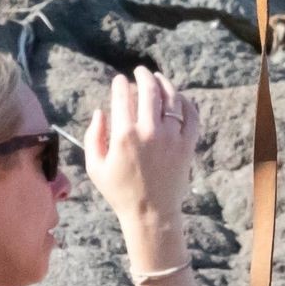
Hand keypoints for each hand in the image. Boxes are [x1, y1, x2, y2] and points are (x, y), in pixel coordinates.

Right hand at [84, 67, 199, 229]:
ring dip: (164, 84)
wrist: (151, 214)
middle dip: (143, 76)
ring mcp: (172, 137)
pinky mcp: (188, 145)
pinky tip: (178, 97)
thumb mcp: (95, 167)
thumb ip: (93, 136)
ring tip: (158, 78)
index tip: (119, 81)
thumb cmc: (119, 191)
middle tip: (140, 71)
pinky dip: (186, 102)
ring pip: (172, 98)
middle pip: (149, 90)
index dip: (120, 84)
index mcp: (124, 135)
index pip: (123, 96)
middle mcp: (150, 131)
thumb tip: (100, 111)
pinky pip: (191, 116)